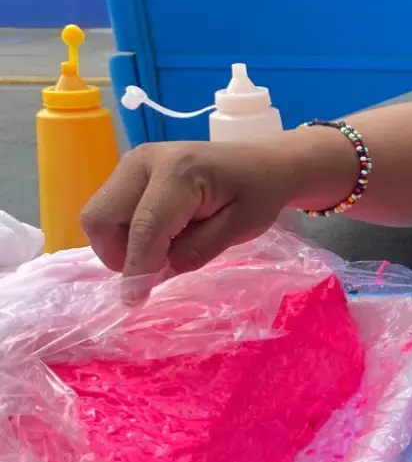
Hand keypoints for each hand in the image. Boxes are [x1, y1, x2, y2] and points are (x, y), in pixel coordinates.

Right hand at [80, 140, 292, 279]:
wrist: (263, 162)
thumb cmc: (258, 193)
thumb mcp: (239, 228)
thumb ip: (196, 251)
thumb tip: (154, 274)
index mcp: (178, 171)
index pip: (144, 227)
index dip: (137, 267)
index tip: (135, 300)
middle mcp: (144, 161)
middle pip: (101, 218)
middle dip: (120, 254)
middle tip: (157, 269)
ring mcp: (132, 163)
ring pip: (98, 216)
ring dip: (121, 244)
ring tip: (163, 249)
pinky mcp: (128, 171)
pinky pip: (110, 210)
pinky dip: (125, 232)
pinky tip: (160, 234)